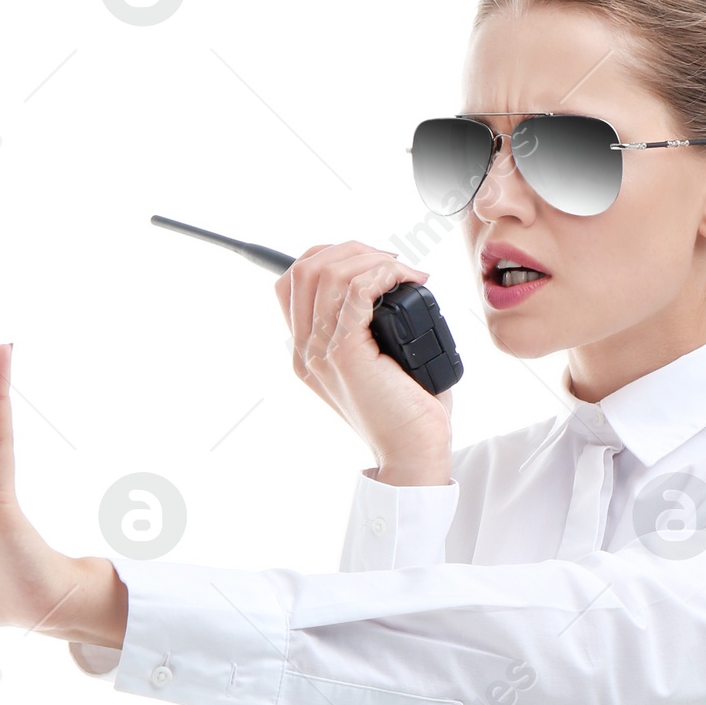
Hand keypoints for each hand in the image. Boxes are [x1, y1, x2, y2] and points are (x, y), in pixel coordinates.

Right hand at [276, 242, 452, 484]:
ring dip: (371, 259)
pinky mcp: (346, 353)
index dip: (328, 256)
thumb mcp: (380, 363)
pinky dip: (384, 274)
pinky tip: (408, 281)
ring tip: (405, 273)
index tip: (371, 264)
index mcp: (308, 353)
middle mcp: (306, 351)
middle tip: (393, 264)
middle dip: (352, 250)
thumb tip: (396, 287)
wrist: (412, 454)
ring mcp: (322, 352)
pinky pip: (356, 290)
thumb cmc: (408, 412)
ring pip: (327, 272)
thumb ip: (370, 330)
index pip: (293, 282)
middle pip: (304, 268)